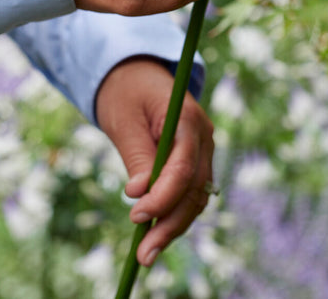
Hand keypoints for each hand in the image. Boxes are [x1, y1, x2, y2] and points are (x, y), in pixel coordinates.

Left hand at [95, 57, 213, 266]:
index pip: (183, 167)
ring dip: (174, 225)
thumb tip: (140, 194)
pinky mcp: (195, 158)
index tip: (135, 216)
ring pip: (196, 195)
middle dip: (170, 222)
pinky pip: (191, 191)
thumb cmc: (126, 92)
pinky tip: (157, 233)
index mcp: (188, 117)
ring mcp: (203, 147)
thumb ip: (137, 155)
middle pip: (195, 188)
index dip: (162, 196)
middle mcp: (203, 135)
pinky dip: (176, 212)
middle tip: (143, 253)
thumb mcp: (124, 120)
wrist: (136, 74)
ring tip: (147, 253)